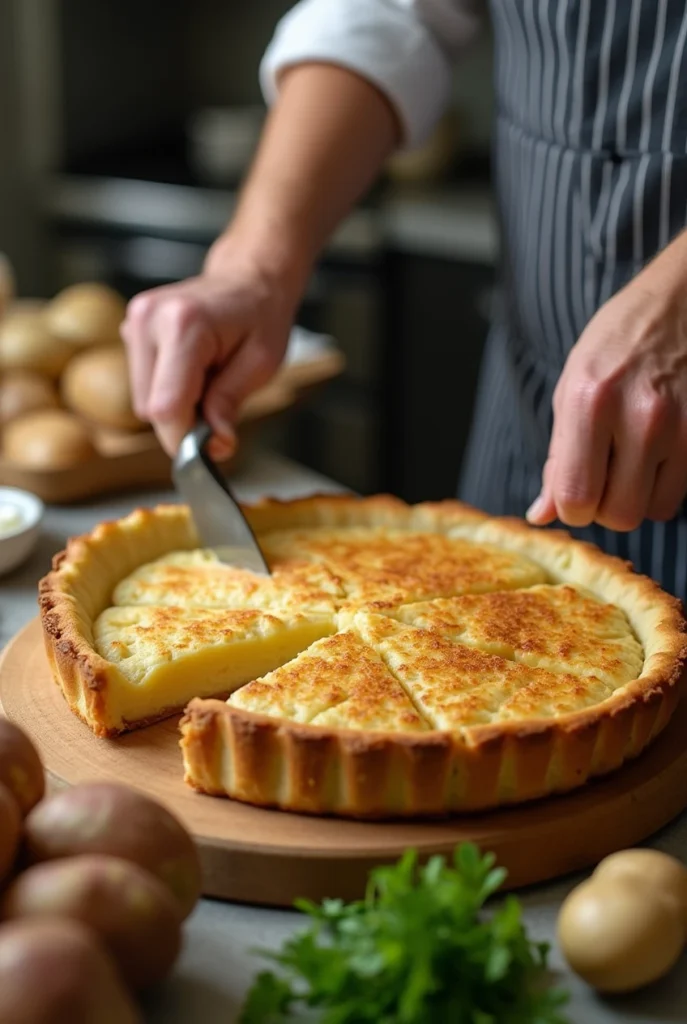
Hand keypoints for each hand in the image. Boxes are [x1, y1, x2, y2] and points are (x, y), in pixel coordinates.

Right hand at [121, 241, 300, 459]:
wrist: (248, 277)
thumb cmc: (260, 316)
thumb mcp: (260, 364)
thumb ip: (230, 404)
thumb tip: (215, 446)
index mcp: (183, 324)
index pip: (166, 407)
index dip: (186, 438)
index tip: (211, 447)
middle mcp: (149, 319)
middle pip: (151, 408)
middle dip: (185, 421)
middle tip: (219, 403)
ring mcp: (135, 322)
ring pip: (144, 401)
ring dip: (176, 405)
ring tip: (208, 378)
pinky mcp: (131, 329)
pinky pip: (144, 384)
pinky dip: (168, 389)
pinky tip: (193, 369)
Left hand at [527, 243, 686, 530]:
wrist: (680, 302)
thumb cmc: (618, 343)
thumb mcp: (571, 388)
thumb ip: (558, 456)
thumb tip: (542, 515)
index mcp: (590, 402)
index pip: (577, 497)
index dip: (572, 508)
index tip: (576, 493)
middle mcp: (640, 416)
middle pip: (620, 514)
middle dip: (606, 508)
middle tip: (604, 478)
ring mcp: (683, 426)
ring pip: (656, 510)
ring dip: (639, 497)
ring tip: (633, 460)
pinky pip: (683, 491)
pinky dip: (666, 484)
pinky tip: (659, 451)